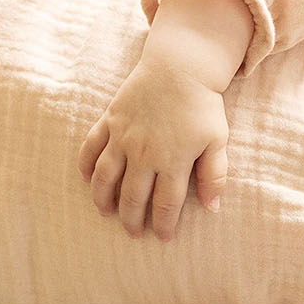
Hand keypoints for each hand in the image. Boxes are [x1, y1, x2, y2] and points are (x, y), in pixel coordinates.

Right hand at [78, 0, 252, 240]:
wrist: (180, 67)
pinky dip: (86, 166)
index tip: (162, 237)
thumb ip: (214, 176)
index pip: (165, 204)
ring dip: (104, 199)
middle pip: (133, 196)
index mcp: (172, 161)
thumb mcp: (217, 141)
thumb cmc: (202, 105)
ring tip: (106, 212)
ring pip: (106, 178)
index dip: (163, 224)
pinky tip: (88, 180)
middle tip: (133, 232)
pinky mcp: (110, 121)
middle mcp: (144, 153)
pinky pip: (91, 148)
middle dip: (132, 219)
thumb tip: (212, 208)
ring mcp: (123, 137)